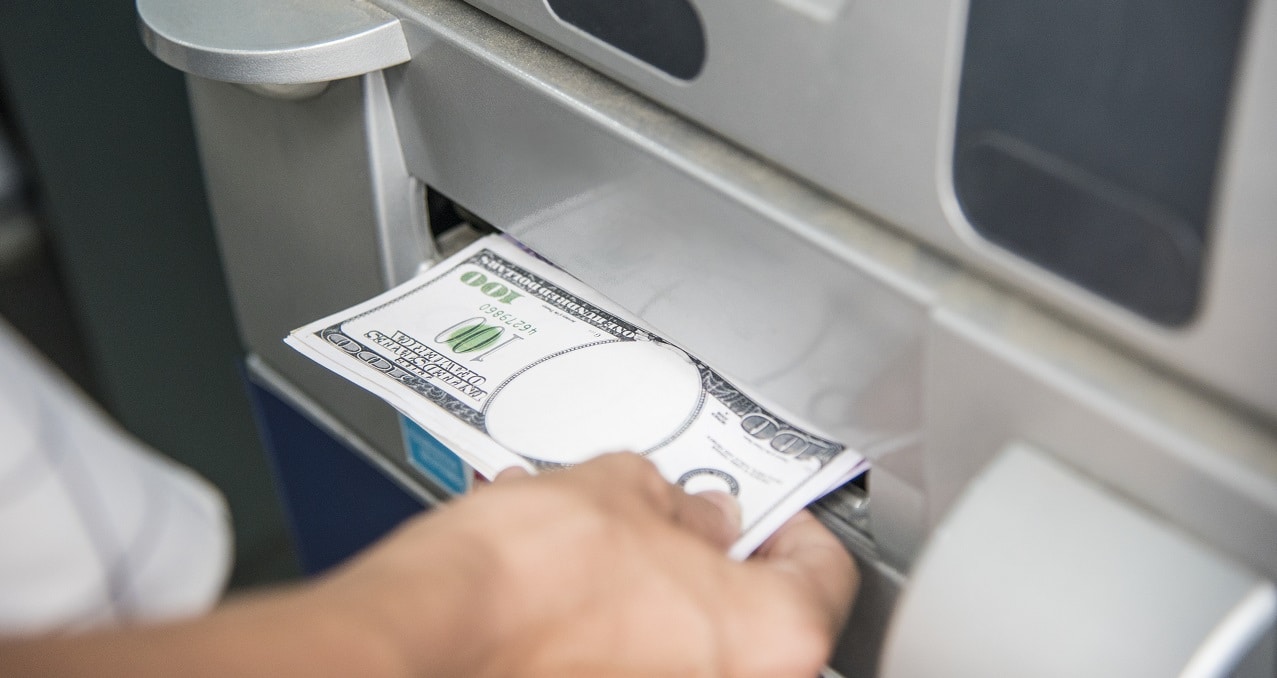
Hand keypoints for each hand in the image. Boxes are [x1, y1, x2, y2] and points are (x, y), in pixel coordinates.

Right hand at [318, 452, 858, 676]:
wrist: (427, 640)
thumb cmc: (521, 584)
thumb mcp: (619, 491)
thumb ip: (682, 503)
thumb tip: (697, 515)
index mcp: (773, 639)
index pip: (825, 574)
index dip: (792, 524)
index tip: (768, 510)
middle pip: (758, 621)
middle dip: (716, 565)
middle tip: (679, 526)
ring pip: (691, 650)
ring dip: (661, 602)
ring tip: (609, 556)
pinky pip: (642, 672)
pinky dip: (619, 641)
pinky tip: (575, 603)